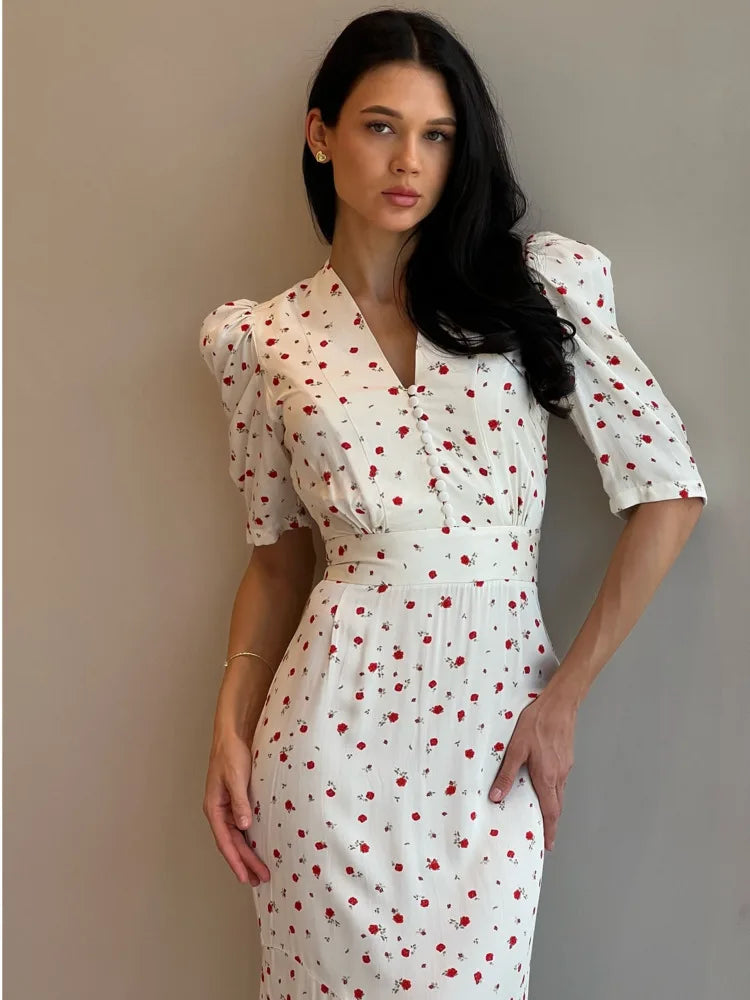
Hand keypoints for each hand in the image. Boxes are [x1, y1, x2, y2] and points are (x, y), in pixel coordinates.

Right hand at [203, 731, 270, 885]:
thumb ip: (240, 802)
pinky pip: (241, 828)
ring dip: (247, 855)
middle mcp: (219, 812)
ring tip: (259, 873)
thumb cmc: (231, 754)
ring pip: (237, 838)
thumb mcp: (236, 778)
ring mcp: (227, 808)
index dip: (235, 861)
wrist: (232, 736)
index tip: (245, 877)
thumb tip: (244, 827)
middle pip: (231, 844)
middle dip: (245, 863)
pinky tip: (257, 849)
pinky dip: (249, 841)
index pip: (225, 842)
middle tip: (260, 880)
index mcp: (214, 808)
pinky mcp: (236, 802)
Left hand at [488, 688, 577, 850]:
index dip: (549, 830)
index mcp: (547, 777)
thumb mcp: (516, 748)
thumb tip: (497, 796)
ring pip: (559, 792)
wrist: (560, 704)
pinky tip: (544, 784)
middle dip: (551, 822)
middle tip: (544, 834)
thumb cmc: (537, 723)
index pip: (550, 812)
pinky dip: (554, 789)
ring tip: (541, 812)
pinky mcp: (566, 757)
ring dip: (552, 805)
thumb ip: (506, 774)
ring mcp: (565, 766)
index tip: (548, 845)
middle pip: (557, 806)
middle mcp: (559, 775)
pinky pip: (560, 780)